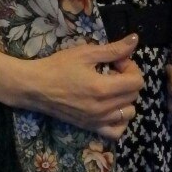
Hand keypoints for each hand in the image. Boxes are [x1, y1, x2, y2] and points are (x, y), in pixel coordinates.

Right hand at [28, 35, 143, 140]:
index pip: (137, 81)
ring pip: (129, 113)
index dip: (131, 67)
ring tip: (110, 88)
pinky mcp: (90, 127)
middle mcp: (103, 108)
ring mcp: (97, 121)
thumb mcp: (85, 53)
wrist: (35, 87)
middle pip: (134, 95)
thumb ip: (113, 49)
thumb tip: (135, 40)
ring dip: (125, 98)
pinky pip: (116, 131)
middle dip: (128, 80)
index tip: (116, 61)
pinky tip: (110, 107)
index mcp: (103, 88)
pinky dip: (119, 120)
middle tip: (112, 71)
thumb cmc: (58, 66)